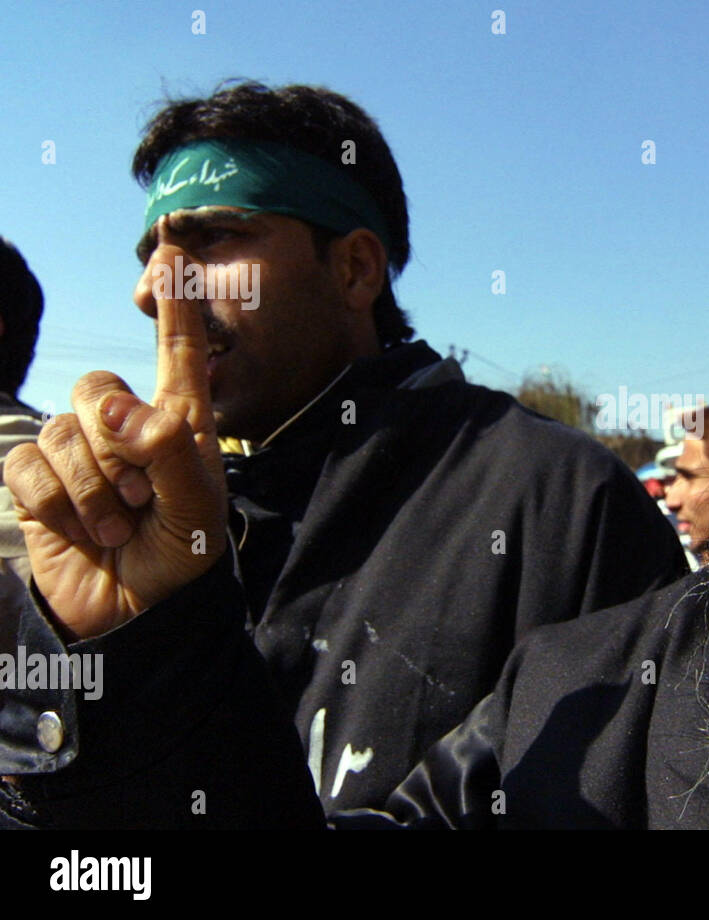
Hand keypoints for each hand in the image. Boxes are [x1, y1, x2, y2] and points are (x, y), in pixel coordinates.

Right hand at [3, 295, 227, 638]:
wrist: (136, 614)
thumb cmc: (180, 558)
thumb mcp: (196, 509)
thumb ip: (167, 451)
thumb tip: (117, 404)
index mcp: (181, 425)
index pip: (179, 353)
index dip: (176, 302)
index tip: (173, 247)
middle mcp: (127, 427)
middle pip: (98, 387)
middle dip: (118, 448)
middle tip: (143, 499)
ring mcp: (79, 452)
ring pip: (63, 432)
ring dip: (92, 488)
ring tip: (119, 526)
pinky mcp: (37, 481)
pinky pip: (26, 464)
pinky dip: (56, 503)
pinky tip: (81, 531)